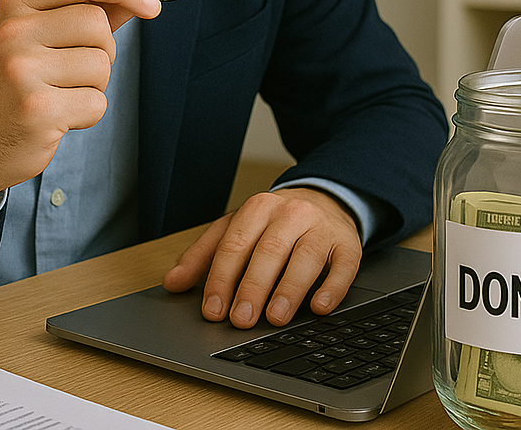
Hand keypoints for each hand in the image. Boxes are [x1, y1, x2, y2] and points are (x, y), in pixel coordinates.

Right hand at [0, 0, 160, 210]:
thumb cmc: (23, 78)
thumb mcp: (45, 34)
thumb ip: (90, 10)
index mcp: (15, 2)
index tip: (152, 5)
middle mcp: (13, 31)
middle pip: (97, 23)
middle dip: (103, 50)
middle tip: (76, 69)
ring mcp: (22, 70)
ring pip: (101, 65)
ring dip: (95, 84)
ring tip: (62, 92)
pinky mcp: (37, 109)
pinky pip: (96, 102)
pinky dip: (87, 113)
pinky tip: (59, 116)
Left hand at [162, 187, 362, 328]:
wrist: (323, 200)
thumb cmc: (273, 224)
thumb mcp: (236, 229)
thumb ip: (204, 255)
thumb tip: (173, 283)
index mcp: (257, 208)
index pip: (235, 244)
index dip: (222, 278)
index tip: (213, 310)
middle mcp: (290, 214)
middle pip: (269, 251)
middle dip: (253, 287)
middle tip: (241, 319)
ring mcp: (321, 228)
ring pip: (305, 257)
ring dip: (289, 290)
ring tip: (275, 318)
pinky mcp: (348, 244)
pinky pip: (343, 267)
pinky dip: (332, 288)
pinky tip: (319, 308)